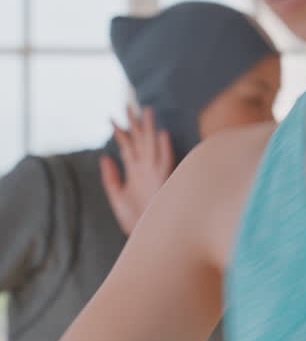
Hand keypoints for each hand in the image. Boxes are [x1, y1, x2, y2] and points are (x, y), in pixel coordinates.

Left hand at [99, 107, 173, 235]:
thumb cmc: (135, 218)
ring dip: (148, 129)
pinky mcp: (164, 181)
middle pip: (139, 140)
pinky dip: (164, 148)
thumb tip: (104, 157)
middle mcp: (145, 169)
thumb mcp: (116, 196)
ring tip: (145, 111)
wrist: (149, 236)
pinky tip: (161, 135)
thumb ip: (110, 177)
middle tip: (128, 104)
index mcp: (135, 171)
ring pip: (151, 146)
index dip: (119, 133)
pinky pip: (164, 161)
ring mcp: (155, 173)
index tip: (111, 118)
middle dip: (134, 123)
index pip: (127, 147)